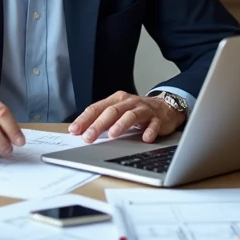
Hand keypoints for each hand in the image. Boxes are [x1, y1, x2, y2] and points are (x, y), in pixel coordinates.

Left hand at [68, 91, 184, 142]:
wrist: (165, 107)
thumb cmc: (137, 111)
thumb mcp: (118, 112)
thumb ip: (102, 120)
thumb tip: (81, 132)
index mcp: (116, 100)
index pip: (97, 108)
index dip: (85, 119)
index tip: (74, 130)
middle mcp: (129, 102)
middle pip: (112, 112)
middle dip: (99, 125)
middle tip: (88, 137)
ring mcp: (144, 109)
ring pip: (131, 115)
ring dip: (121, 125)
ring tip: (113, 135)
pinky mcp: (158, 118)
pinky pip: (153, 124)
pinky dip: (149, 131)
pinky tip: (145, 138)